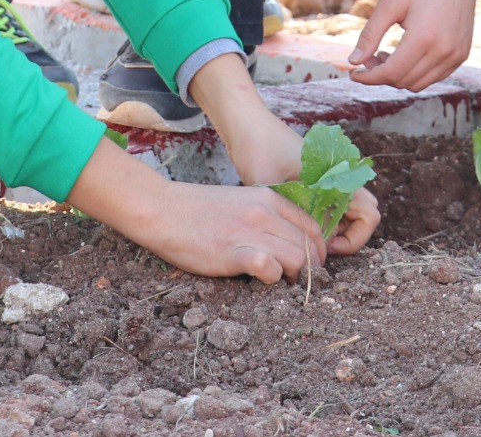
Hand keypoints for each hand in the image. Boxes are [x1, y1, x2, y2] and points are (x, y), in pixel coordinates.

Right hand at [69, 137, 329, 282]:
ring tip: (279, 283)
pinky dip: (273, 278)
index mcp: (269, 199)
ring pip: (298, 258)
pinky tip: (261, 279)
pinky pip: (269, 267)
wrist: (163, 209)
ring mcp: (250, 231)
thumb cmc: (199, 210)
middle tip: (295, 282)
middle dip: (310, 269)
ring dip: (294, 276)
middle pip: (311, 246)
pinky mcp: (234, 251)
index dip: (318, 251)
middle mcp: (265, 212)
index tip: (308, 266)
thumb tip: (286, 243)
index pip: (313, 228)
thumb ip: (266, 217)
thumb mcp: (241, 202)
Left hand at [187, 55, 381, 256]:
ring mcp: (327, 177)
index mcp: (338, 174)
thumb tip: (307, 247)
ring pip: (346, 212)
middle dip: (345, 237)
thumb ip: (294, 216)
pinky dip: (320, 218)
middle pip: (361, 216)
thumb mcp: (275, 188)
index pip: (369, 215)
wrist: (245, 123)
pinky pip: (329, 204)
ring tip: (304, 235)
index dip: (353, 238)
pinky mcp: (313, 179)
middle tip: (317, 243)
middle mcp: (338, 175)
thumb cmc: (259, 150)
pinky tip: (297, 223)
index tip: (326, 244)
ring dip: (332, 228)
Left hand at [347, 0, 477, 91]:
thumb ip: (371, 34)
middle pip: (403, 81)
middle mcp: (443, 52)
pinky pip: (433, 78)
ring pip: (418, 84)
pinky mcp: (461, 56)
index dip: (369, 77)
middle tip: (368, 57)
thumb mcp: (390, 4)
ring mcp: (455, 56)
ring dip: (397, 76)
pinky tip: (405, 56)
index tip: (353, 73)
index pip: (392, 73)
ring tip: (385, 56)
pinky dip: (415, 74)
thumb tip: (353, 61)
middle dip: (380, 74)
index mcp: (424, 37)